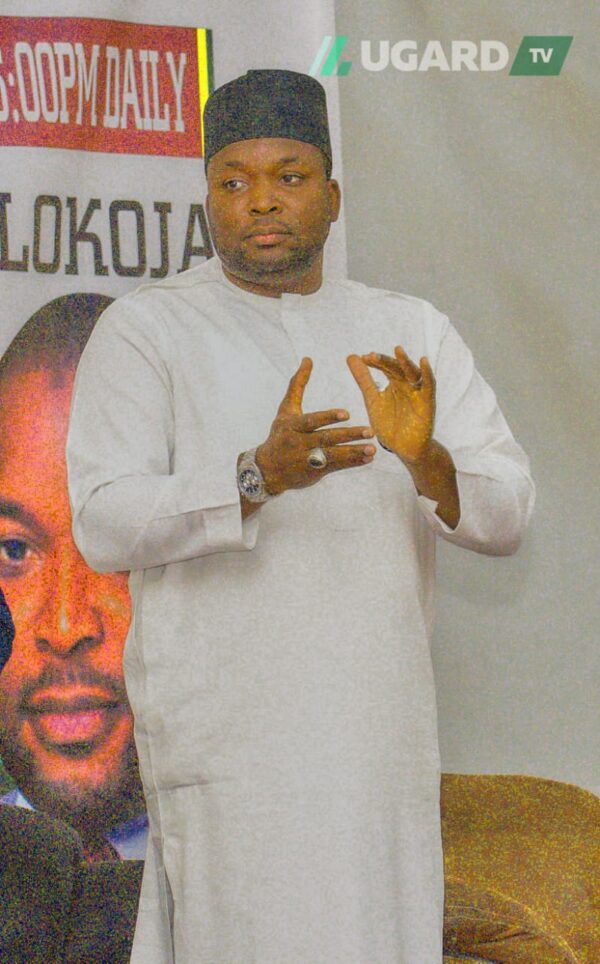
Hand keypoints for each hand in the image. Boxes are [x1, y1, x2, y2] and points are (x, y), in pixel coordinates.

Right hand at [255, 357, 375, 494]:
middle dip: (348, 436)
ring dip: (354, 452)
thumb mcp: (285, 410)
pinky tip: (368, 458)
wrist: (267, 470)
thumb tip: (308, 359)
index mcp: (292, 426)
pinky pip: (336, 467)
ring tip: (372, 449)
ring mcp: (307, 460)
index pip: (311, 421)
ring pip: (333, 456)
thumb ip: (297, 385)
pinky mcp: (315, 472)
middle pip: (326, 439)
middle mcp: (299, 443)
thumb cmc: (280, 435)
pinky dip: (352, 463)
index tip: (346, 413)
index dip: (328, 417)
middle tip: (370, 431)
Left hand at [347, 346, 434, 463]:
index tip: (363, 358)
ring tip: (397, 350)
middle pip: (398, 368)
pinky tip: (423, 361)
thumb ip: (364, 379)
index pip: (386, 367)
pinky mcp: (428, 402)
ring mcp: (418, 392)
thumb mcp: (373, 399)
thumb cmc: (391, 424)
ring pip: (413, 373)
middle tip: (372, 356)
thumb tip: (351, 356)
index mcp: (395, 383)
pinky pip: (429, 385)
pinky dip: (427, 373)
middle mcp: (407, 384)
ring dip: (405, 362)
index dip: (376, 362)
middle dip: (386, 362)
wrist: (405, 448)